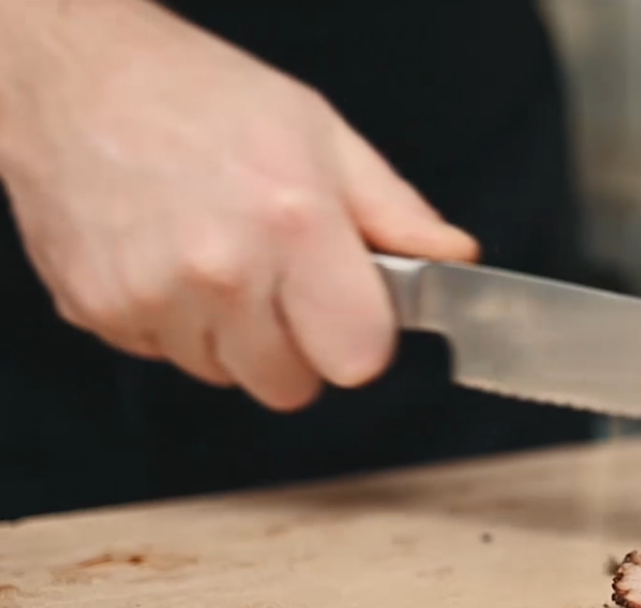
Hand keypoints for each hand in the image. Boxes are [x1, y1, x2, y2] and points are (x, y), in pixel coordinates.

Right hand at [0, 0, 478, 410]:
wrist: (77, 80)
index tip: (350, 308)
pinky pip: (166, 358)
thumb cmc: (203, 99)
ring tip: (220, 260)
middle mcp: (219, 272)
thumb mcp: (323, 136)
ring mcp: (151, 298)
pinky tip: (171, 262)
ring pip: (227, 377)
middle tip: (281, 280)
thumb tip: (455, 260)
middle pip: (291, 385)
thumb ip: (397, 213)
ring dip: (233, 337)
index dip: (360, 337)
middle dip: (298, 345)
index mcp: (292, 226)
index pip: (358, 359)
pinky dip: (176, 325)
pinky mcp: (99, 313)